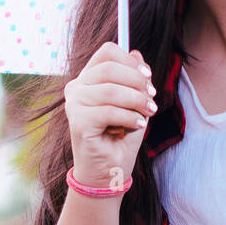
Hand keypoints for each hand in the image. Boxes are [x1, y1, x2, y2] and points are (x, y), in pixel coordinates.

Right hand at [64, 42, 156, 190]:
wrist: (110, 172)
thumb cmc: (121, 137)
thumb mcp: (134, 103)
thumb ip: (134, 79)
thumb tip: (136, 54)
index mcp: (88, 79)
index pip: (106, 52)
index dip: (130, 61)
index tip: (147, 77)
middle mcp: (76, 88)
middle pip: (109, 68)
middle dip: (137, 82)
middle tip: (152, 98)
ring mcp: (74, 104)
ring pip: (110, 90)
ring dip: (136, 102)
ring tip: (148, 114)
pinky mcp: (77, 122)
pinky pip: (109, 111)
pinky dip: (129, 118)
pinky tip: (137, 126)